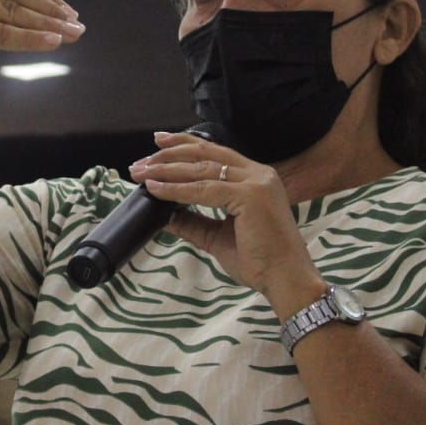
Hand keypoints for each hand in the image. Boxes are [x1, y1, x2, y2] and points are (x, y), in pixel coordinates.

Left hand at [128, 131, 322, 309]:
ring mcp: (257, 182)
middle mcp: (259, 174)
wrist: (285, 280)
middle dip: (169, 155)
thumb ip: (194, 222)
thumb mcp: (218, 237)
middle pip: (206, 154)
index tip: (158, 144)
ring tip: (141, 173)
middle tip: (140, 162)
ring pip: (202, 169)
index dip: (185, 145)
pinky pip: (205, 190)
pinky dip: (177, 189)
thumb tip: (164, 215)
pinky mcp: (252, 196)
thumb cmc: (259, 261)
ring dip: (167, 170)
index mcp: (256, 178)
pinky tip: (156, 189)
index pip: (216, 153)